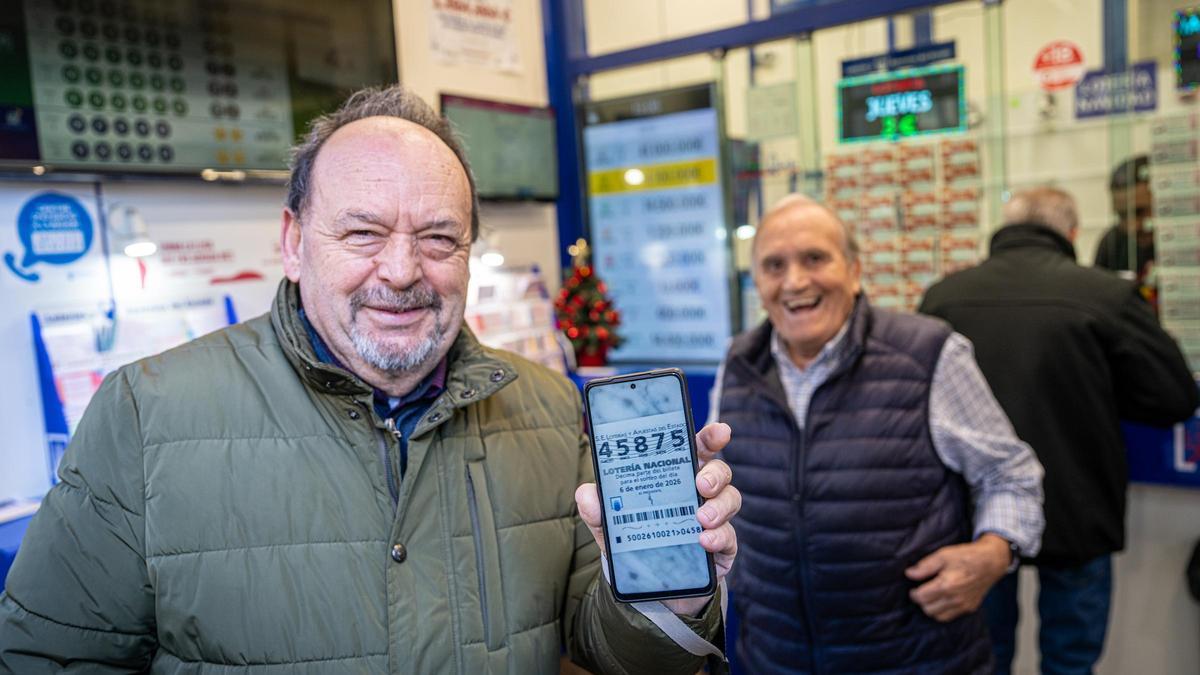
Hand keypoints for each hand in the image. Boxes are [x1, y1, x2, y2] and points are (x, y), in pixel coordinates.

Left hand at [575, 422, 738, 616]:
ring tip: (701, 519)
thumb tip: (585, 494)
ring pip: (730, 500)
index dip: (711, 437)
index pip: (698, 449)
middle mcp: (699, 493)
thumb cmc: (635, 539)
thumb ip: (597, 508)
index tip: (721, 431)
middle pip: (720, 471)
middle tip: (701, 484)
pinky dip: (719, 537)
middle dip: (715, 474)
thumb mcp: (610, 524)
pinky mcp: (722, 546)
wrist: (649, 585)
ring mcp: (714, 518)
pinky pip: (729, 537)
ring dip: (719, 506)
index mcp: (676, 475)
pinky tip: (704, 541)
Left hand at [905, 533, 1011, 621]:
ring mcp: (963, 605)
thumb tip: (909, 574)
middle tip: (922, 592)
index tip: (914, 588)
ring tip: (931, 596)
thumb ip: (925, 566)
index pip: (922, 597)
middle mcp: (955, 598)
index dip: (914, 593)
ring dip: (931, 608)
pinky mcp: (970, 608)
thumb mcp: (942, 555)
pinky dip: (943, 611)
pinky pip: (951, 616)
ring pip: (939, 616)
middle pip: (928, 609)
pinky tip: (942, 600)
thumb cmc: (965, 556)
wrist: (990, 562)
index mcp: (946, 585)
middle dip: (922, 601)